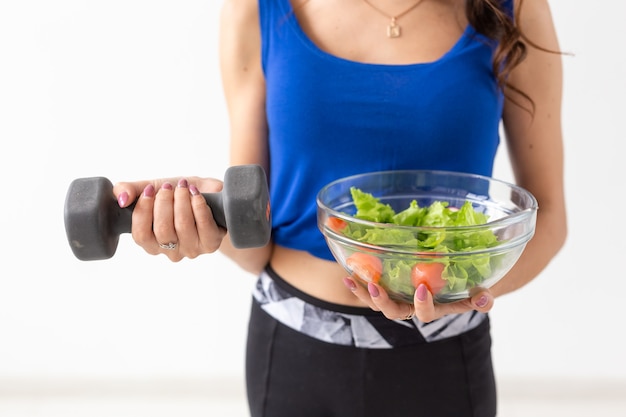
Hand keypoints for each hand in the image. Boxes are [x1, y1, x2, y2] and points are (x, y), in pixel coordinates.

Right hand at [113, 177, 226, 260]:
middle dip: (164, 202)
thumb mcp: (151, 189)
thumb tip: (121, 200)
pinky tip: (196, 193)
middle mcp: (171, 251)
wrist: (207, 194)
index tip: (149, 189)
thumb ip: (130, 191)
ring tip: (183, 186)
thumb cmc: (177, 195)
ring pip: (183, 226)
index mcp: (151, 243)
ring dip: (182, 200)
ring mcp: (191, 250)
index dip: (143, 210)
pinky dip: (198, 204)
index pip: (140, 234)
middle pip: (163, 230)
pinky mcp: (211, 243)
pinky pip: (204, 224)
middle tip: (169, 186)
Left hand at [342, 277, 493, 322]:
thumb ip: (482, 297)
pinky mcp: (387, 289)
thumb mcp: (478, 289)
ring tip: (353, 280)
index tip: (421, 289)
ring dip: (364, 294)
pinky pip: (369, 291)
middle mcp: (414, 306)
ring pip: (378, 303)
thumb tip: (484, 300)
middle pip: (396, 312)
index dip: (424, 304)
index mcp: (435, 307)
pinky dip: (358, 283)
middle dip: (384, 301)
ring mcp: (399, 299)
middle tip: (375, 287)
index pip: (427, 312)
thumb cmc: (467, 282)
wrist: (457, 277)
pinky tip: (348, 273)